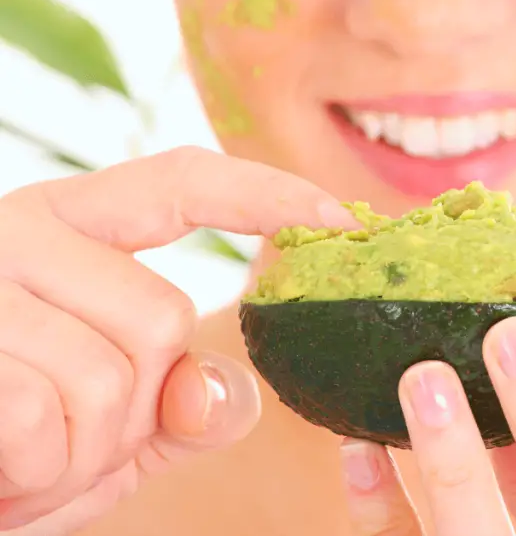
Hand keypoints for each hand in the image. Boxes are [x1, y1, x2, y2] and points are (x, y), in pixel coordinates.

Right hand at [0, 147, 354, 533]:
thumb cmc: (14, 451)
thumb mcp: (110, 430)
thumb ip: (182, 401)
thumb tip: (219, 386)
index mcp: (70, 230)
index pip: (180, 183)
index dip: (266, 194)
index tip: (342, 219)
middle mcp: (20, 232)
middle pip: (161, 319)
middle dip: (131, 415)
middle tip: (63, 442)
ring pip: (109, 376)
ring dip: (80, 455)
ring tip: (25, 461)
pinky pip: (46, 418)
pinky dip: (38, 473)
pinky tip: (3, 473)